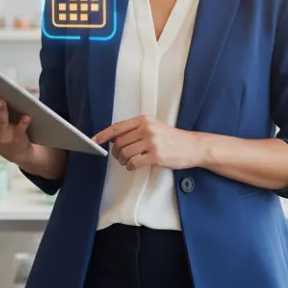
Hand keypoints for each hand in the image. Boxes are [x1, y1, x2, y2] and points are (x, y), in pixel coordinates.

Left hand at [93, 115, 208, 171]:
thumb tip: (114, 138)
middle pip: (119, 142)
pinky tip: (134, 166)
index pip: (118, 127)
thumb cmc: (172, 138)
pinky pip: (134, 163)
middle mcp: (147, 129)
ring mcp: (152, 143)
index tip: (94, 140)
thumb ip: (135, 130)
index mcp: (144, 120)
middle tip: (119, 157)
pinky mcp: (156, 156)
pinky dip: (130, 166)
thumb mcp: (154, 127)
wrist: (193, 146)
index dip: (103, 135)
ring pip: (125, 153)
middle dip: (116, 152)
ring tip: (127, 162)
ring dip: (122, 160)